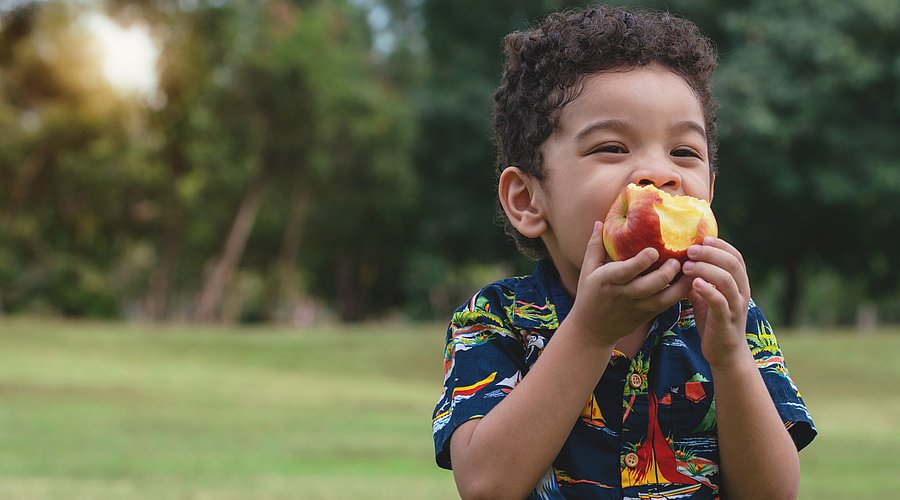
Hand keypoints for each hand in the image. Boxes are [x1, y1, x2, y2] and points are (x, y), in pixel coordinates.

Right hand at [566, 221, 692, 347]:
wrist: (592, 331)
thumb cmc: (589, 296)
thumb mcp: (587, 271)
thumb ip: (594, 246)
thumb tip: (599, 221)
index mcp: (607, 280)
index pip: (626, 271)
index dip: (641, 261)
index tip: (654, 250)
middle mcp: (624, 294)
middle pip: (649, 286)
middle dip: (666, 273)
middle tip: (677, 260)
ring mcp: (638, 306)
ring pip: (663, 298)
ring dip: (680, 285)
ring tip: (691, 269)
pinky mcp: (648, 314)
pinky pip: (668, 305)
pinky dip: (681, 293)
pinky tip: (691, 280)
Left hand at [681, 237, 751, 368]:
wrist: (726, 354)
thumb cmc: (714, 322)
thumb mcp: (706, 297)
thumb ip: (698, 280)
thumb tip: (679, 262)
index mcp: (739, 284)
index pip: (736, 257)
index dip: (721, 245)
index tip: (702, 238)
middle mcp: (741, 292)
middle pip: (732, 264)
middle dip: (711, 253)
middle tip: (689, 250)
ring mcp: (736, 306)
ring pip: (727, 280)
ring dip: (706, 269)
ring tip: (687, 266)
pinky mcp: (727, 321)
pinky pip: (720, 302)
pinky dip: (708, 290)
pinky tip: (694, 284)